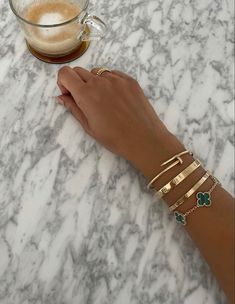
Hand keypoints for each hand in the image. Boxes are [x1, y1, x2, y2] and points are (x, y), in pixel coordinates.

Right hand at [57, 67, 181, 177]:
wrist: (144, 138)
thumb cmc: (114, 137)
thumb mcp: (89, 127)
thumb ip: (73, 108)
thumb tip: (61, 97)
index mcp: (86, 94)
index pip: (65, 73)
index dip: (63, 83)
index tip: (70, 94)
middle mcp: (99, 81)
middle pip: (79, 71)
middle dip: (77, 82)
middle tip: (85, 100)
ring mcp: (116, 79)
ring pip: (97, 72)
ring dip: (94, 82)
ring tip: (104, 101)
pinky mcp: (129, 80)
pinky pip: (113, 74)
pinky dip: (109, 82)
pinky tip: (116, 98)